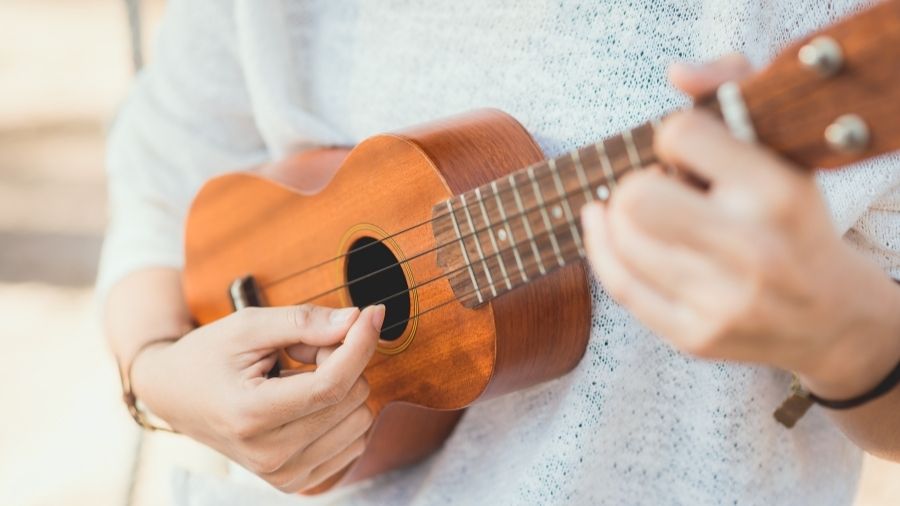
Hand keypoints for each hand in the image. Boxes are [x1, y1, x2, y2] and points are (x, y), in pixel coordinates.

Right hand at [130, 303, 384, 492]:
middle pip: (350, 398)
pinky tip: (305, 402)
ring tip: (298, 377)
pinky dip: (341, 413)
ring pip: (360, 419)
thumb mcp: (249, 326)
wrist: (175, 396)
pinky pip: (355, 441)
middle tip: (301, 351)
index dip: (360, 345)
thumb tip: (357, 320)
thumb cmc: (210, 354)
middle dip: (340, 362)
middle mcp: (268, 455)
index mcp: (250, 416)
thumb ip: (304, 322)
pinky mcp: (298, 481)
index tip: (373, 314)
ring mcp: (284, 474)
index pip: (330, 385)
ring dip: (341, 388)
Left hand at [581, 54, 899, 398]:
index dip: (673, 136)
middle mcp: (752, 250)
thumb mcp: (782, 151)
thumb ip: (733, 89)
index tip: (686, 152)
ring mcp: (722, 300)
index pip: (679, 135)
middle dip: (635, 183)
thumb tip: (677, 73)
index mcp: (777, 193)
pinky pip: (619, 284)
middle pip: (636, 197)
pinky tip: (602, 225)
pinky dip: (601, 247)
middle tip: (657, 187)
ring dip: (618, 216)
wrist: (830, 317)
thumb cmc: (793, 221)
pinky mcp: (695, 336)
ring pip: (621, 240)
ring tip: (640, 211)